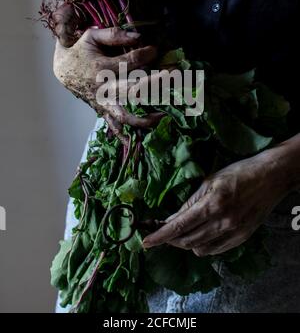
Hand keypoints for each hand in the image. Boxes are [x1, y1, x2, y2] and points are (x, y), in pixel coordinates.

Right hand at [53, 27, 161, 139]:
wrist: (61, 70)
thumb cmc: (80, 51)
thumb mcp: (92, 37)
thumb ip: (114, 35)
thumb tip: (139, 36)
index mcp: (101, 68)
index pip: (129, 63)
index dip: (145, 55)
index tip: (155, 50)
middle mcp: (103, 88)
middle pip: (133, 90)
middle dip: (155, 84)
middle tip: (173, 75)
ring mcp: (103, 103)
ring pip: (125, 115)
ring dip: (145, 117)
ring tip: (164, 115)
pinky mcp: (102, 110)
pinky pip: (114, 126)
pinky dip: (125, 135)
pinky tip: (141, 140)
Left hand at [143, 148, 290, 255]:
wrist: (271, 178)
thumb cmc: (239, 172)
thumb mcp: (210, 181)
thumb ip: (190, 202)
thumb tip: (171, 219)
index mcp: (212, 204)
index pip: (179, 226)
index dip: (160, 236)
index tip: (145, 241)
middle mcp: (222, 222)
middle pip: (187, 240)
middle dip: (170, 238)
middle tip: (163, 228)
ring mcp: (233, 233)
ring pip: (199, 248)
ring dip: (186, 242)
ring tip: (183, 229)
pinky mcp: (241, 239)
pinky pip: (214, 250)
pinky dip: (202, 245)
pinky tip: (200, 234)